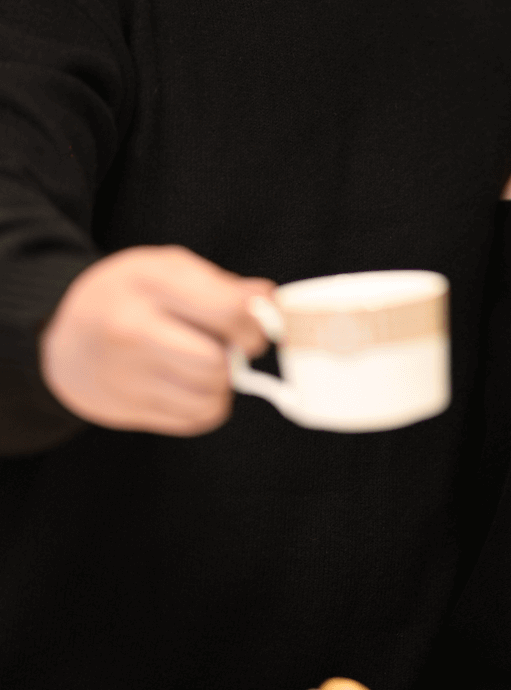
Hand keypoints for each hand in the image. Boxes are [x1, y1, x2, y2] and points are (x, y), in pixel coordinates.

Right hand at [40, 247, 274, 435]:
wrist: (60, 333)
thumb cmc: (126, 293)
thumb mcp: (167, 268)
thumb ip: (222, 285)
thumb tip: (271, 303)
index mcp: (149, 286)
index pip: (232, 313)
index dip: (258, 321)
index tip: (255, 320)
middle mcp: (132, 334)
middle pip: (219, 364)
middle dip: (237, 355)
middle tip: (227, 343)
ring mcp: (126, 378)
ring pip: (210, 399)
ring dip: (222, 385)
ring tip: (204, 362)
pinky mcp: (127, 412)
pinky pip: (194, 421)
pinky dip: (205, 406)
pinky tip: (189, 383)